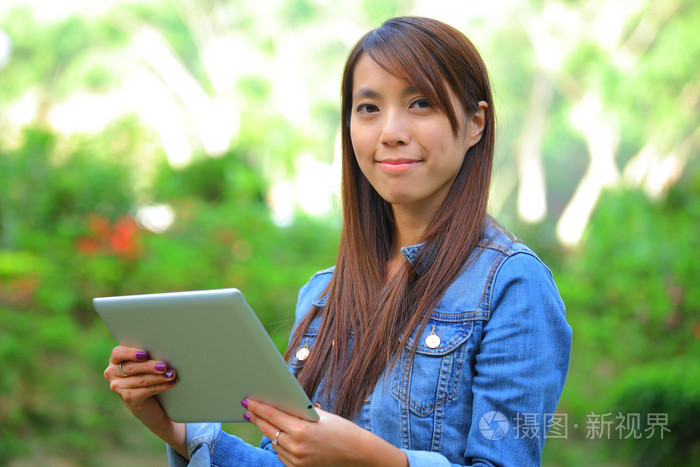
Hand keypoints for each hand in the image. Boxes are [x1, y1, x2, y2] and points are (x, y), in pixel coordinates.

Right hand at [104, 345, 186, 457]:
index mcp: (115, 360)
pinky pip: (145, 391)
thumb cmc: (148, 376)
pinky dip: (161, 386)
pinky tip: (171, 383)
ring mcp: (118, 387)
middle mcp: (112, 373)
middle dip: (150, 366)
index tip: (145, 354)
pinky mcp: (128, 398)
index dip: (130, 353)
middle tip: (164, 366)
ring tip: (171, 375)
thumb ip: (147, 356)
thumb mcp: (145, 364)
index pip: (118, 353)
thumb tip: (162, 348)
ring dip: (158, 377)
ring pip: (140, 380)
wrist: (150, 403)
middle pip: (131, 367)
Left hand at [242, 399, 406, 466]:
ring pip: (275, 443)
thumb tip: (279, 404)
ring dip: (269, 432)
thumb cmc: (340, 429)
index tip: (247, 401)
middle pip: (268, 429)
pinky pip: (282, 455)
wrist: (356, 452)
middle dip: (257, 418)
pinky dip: (280, 445)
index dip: (257, 407)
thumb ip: (298, 412)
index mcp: (301, 429)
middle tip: (248, 410)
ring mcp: (297, 460)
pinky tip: (280, 436)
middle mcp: (296, 446)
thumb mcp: (319, 416)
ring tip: (262, 421)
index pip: (272, 415)